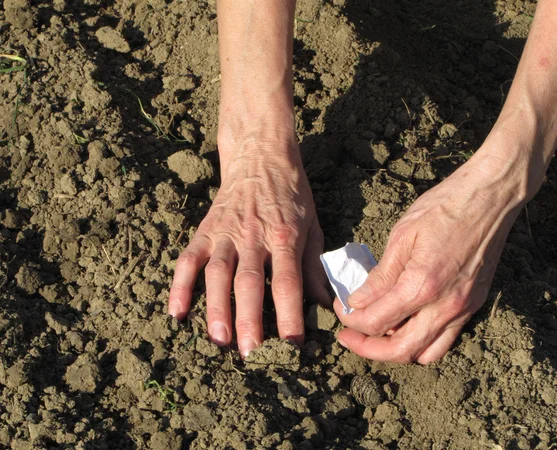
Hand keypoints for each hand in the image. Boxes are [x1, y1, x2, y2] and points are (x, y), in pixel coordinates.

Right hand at [168, 142, 328, 356]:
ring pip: (217, 274)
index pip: (287, 280)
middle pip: (249, 282)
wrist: (261, 155)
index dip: (290, 313)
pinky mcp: (205, 229)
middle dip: (249, 319)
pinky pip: (188, 259)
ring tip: (218, 340)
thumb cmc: (291, 194)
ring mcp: (225, 233)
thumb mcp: (312, 225)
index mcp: (284, 236)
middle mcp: (253, 236)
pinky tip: (176, 312)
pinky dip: (180, 286)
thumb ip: (314, 265)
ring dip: (215, 308)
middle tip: (250, 352)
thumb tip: (325, 302)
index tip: (293, 342)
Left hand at [334, 151, 525, 363]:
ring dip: (395, 350)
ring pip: (425, 353)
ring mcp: (464, 309)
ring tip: (375, 334)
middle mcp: (445, 306)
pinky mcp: (474, 306)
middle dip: (367, 348)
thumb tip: (357, 302)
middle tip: (347, 336)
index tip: (341, 308)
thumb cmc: (443, 208)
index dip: (351, 319)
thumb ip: (380, 276)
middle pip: (399, 351)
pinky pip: (445, 340)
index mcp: (422, 285)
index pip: (376, 321)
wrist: (490, 197)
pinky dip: (421, 342)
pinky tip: (405, 325)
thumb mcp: (401, 236)